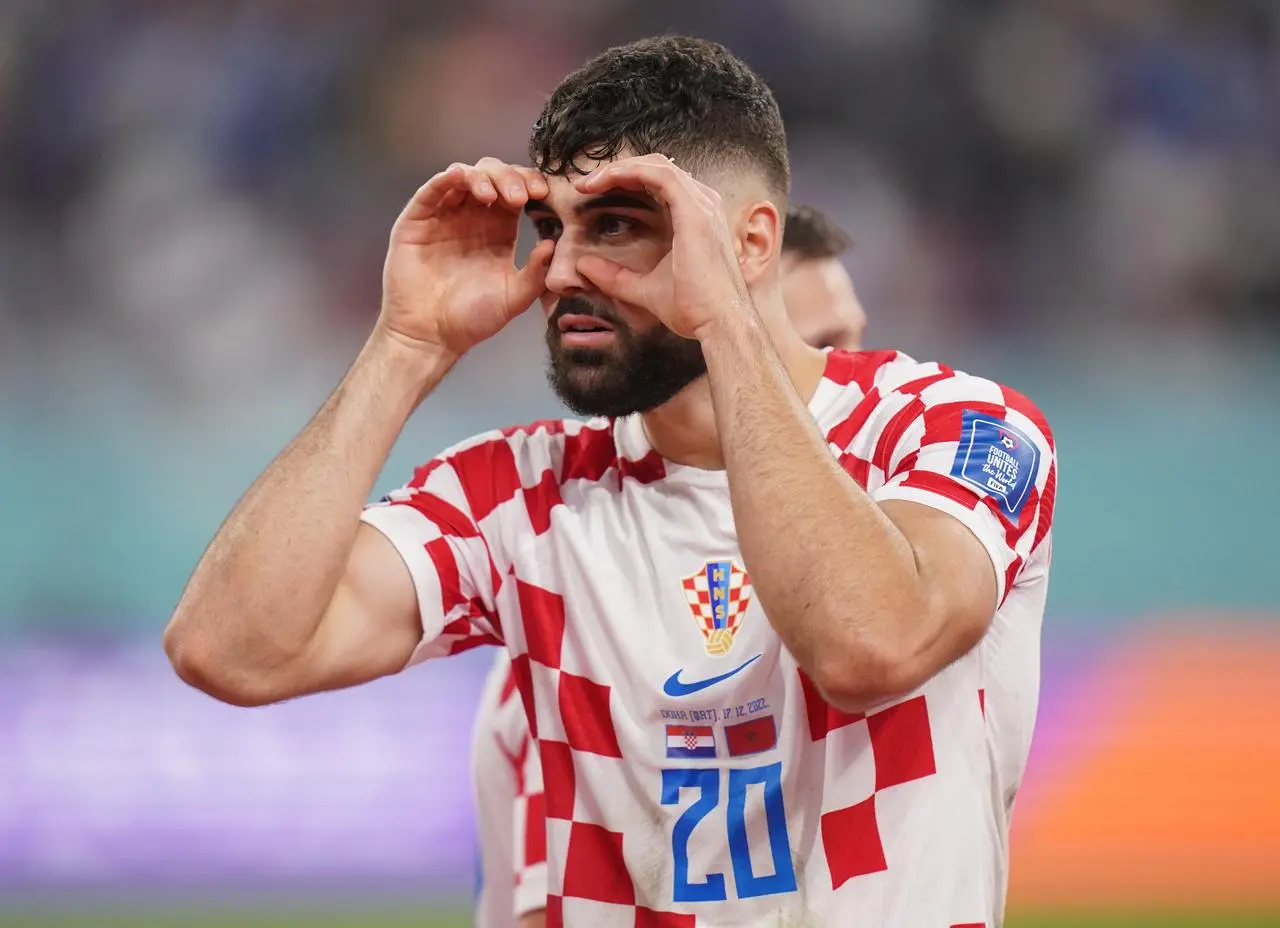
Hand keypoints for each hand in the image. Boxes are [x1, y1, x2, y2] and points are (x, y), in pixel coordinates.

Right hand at [378, 158, 555, 358]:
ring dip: (482, 177)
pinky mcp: (418, 221)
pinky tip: (461, 176)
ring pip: (465, 176)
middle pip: (493, 176)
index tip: (542, 193)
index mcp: (498, 230)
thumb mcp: (515, 298)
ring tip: (492, 195)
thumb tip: (554, 244)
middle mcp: (472, 218)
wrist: (432, 336)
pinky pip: (431, 190)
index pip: (516, 192)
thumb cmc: (472, 319)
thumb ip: (536, 273)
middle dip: (509, 178)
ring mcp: (444, 216)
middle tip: (520, 197)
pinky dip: (446, 178)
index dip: (529, 184)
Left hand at [571, 154, 751, 339]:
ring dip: (618, 169)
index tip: (593, 195)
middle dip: (618, 171)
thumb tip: (583, 266)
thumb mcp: (644, 289)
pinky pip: (658, 174)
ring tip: (588, 184)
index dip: (626, 181)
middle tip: (585, 186)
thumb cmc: (694, 310)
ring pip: (656, 165)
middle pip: (657, 167)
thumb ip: (615, 276)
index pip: (659, 183)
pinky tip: (604, 182)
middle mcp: (703, 205)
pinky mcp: (695, 210)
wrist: (720, 325)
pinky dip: (628, 172)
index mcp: (696, 218)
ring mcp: (702, 204)